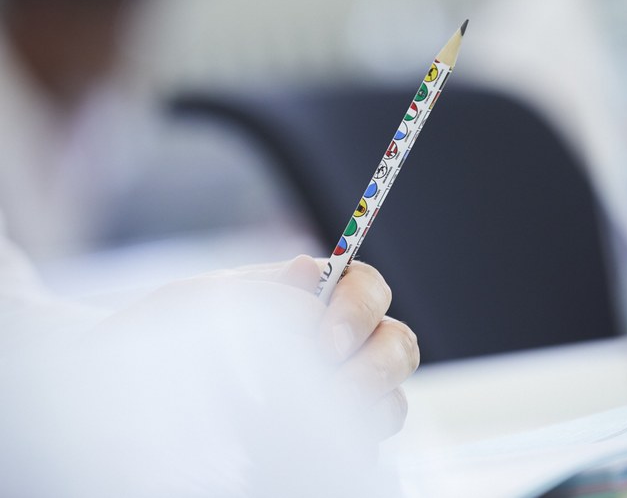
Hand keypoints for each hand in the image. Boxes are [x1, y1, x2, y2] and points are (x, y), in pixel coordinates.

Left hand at [1, 255, 403, 495]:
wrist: (131, 388)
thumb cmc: (171, 331)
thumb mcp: (209, 300)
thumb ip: (267, 289)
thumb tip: (313, 272)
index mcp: (317, 297)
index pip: (370, 288)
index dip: (360, 310)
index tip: (323, 340)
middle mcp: (340, 345)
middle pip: (397, 346)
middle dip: (370, 368)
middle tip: (325, 389)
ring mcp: (341, 393)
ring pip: (391, 402)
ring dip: (360, 412)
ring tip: (302, 425)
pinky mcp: (332, 438)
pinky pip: (368, 447)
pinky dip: (350, 450)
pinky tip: (304, 451)